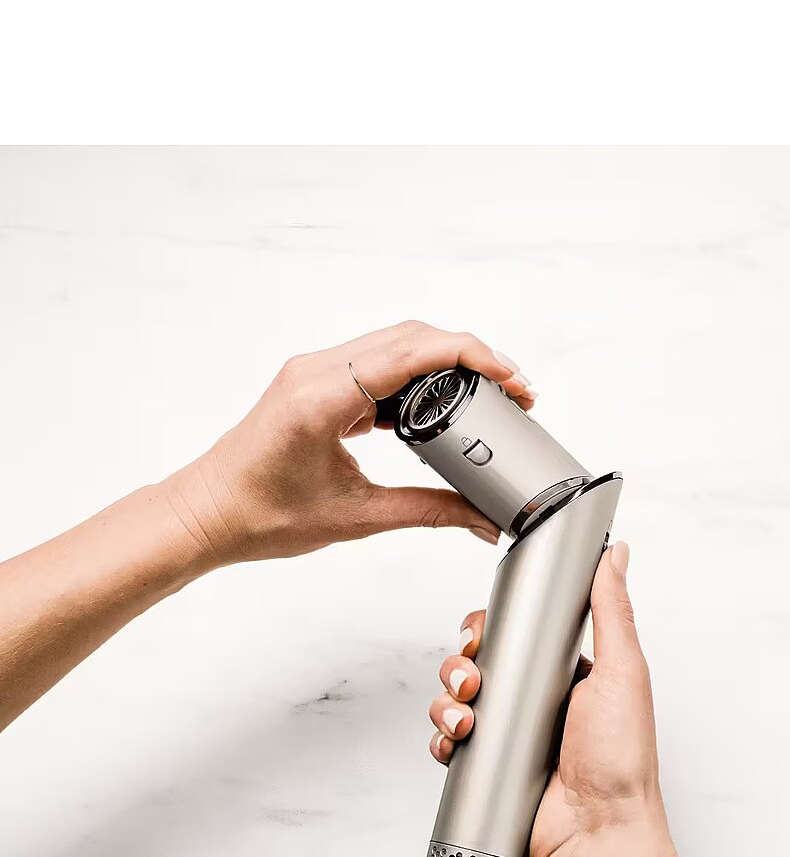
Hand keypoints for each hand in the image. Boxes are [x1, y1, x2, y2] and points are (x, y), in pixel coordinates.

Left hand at [162, 320, 534, 566]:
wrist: (208, 515)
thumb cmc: (260, 515)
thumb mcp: (358, 517)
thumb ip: (431, 512)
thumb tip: (482, 519)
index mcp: (322, 395)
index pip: (412, 351)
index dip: (472, 356)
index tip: (510, 377)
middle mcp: (317, 370)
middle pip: (412, 336)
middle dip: (471, 356)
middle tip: (514, 390)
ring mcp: (315, 371)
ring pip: (397, 344)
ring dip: (447, 362)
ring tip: (488, 394)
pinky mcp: (317, 382)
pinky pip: (377, 362)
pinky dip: (418, 376)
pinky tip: (441, 406)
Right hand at [427, 542, 687, 856]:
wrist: (598, 833)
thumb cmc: (621, 759)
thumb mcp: (622, 671)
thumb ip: (611, 610)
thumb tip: (615, 555)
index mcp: (572, 672)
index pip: (522, 633)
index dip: (496, 626)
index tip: (482, 628)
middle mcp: (540, 700)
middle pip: (482, 661)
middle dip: (464, 662)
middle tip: (472, 676)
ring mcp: (513, 734)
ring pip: (459, 697)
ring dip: (449, 698)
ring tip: (465, 712)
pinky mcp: (491, 765)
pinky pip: (451, 740)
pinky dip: (445, 735)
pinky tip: (458, 738)